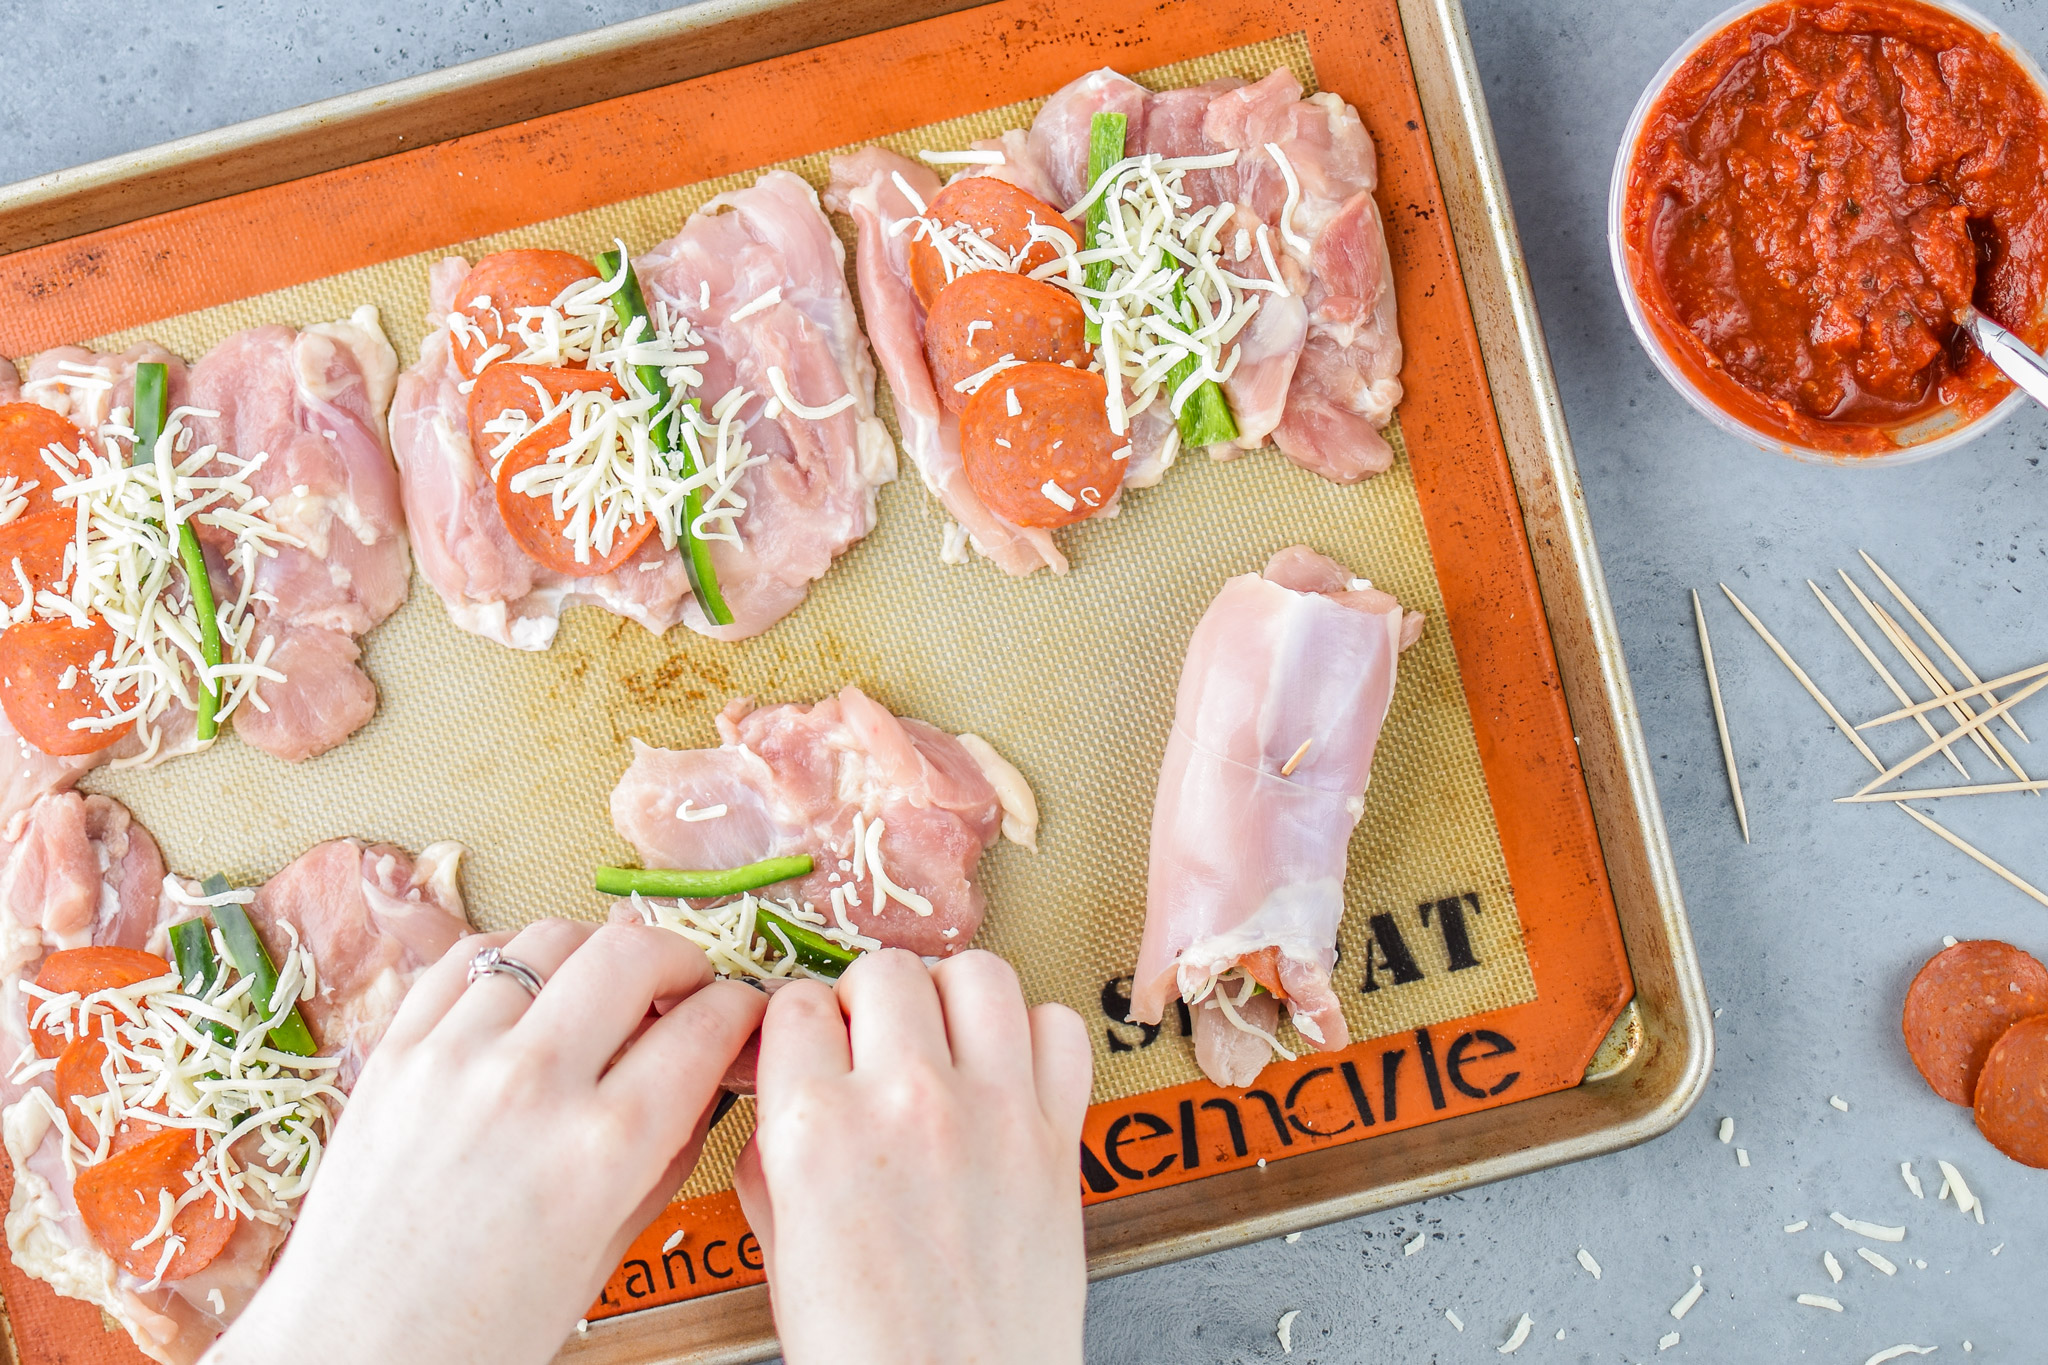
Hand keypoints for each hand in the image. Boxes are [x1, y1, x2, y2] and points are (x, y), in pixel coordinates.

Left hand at [208, 918, 764, 1364]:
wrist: (354, 1351)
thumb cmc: (484, 1328)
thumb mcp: (607, 1250)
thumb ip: (667, 1153)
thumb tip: (706, 1079)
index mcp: (605, 1148)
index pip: (707, 1025)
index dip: (741, 1009)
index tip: (742, 1014)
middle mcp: (534, 1084)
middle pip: (636, 953)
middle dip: (681, 961)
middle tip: (682, 989)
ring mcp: (457, 1057)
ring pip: (552, 939)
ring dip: (594, 957)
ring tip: (599, 994)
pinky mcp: (397, 1051)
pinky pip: (467, 959)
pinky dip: (512, 964)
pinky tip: (526, 999)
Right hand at [735, 949, 1091, 1364]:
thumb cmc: (869, 1354)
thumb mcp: (778, 1250)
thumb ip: (772, 1156)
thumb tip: (782, 1096)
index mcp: (816, 1128)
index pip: (796, 1003)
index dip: (799, 1024)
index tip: (810, 1043)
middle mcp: (906, 1101)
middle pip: (886, 970)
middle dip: (869, 999)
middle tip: (872, 1041)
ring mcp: (993, 1111)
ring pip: (978, 972)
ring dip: (951, 997)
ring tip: (942, 1040)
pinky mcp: (1058, 1136)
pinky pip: (1058, 1029)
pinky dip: (1033, 1036)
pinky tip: (1007, 1071)